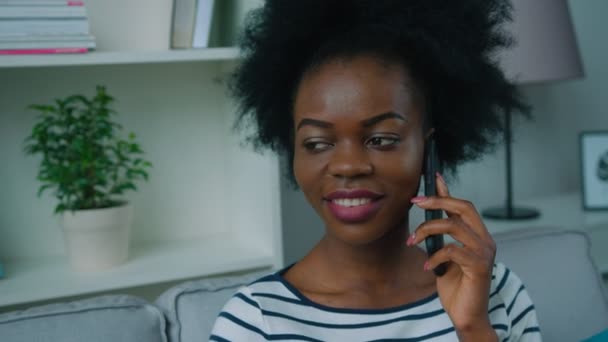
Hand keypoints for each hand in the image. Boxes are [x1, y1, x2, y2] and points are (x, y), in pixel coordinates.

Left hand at [407, 172, 496, 339]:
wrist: (467, 315)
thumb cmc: (456, 287)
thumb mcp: (444, 256)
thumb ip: (441, 238)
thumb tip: (428, 219)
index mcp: (477, 235)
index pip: (463, 205)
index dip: (447, 190)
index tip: (433, 176)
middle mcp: (484, 240)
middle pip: (463, 207)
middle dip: (437, 200)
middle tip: (415, 203)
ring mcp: (484, 252)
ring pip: (453, 226)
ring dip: (427, 230)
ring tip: (412, 241)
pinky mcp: (479, 266)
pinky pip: (452, 251)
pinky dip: (435, 256)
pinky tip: (427, 267)